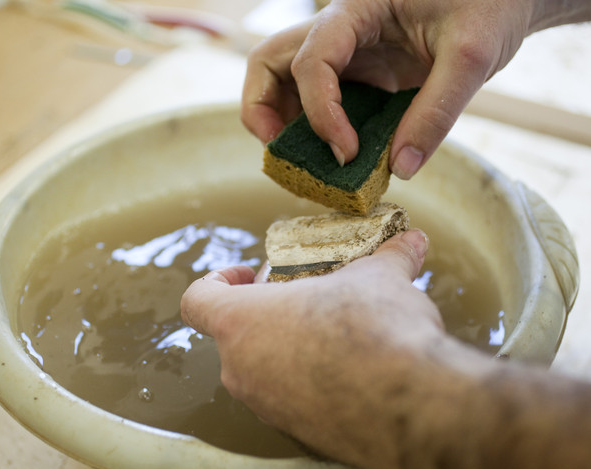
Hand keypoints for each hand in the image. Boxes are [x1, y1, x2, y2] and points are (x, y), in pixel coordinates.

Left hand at [180, 230, 590, 468]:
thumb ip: (389, 256)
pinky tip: (353, 371)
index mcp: (242, 322)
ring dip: (289, 348)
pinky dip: (311, 383)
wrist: (411, 405)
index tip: (248, 274)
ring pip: (263, 369)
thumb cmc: (375, 329)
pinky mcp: (301, 435)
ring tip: (335, 332)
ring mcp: (268, 408)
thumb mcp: (381, 277)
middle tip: (306, 299)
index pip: (197, 300)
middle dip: (267, 312)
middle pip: (236, 334)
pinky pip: (292, 400)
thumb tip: (412, 240)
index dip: (217, 281)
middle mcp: (242, 370)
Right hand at [241, 0, 532, 177]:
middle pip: (268, 62)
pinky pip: (316, 101)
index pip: (311, 60)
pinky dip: (311, 130)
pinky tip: (329, 158)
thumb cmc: (490, 5)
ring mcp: (345, 54)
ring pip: (282, 82)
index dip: (319, 113)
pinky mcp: (359, 74)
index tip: (346, 154)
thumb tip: (401, 169)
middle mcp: (339, 31)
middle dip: (262, 110)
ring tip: (300, 162)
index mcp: (358, 10)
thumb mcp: (472, 55)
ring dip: (280, 123)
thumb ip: (437, 112)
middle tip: (281, 152)